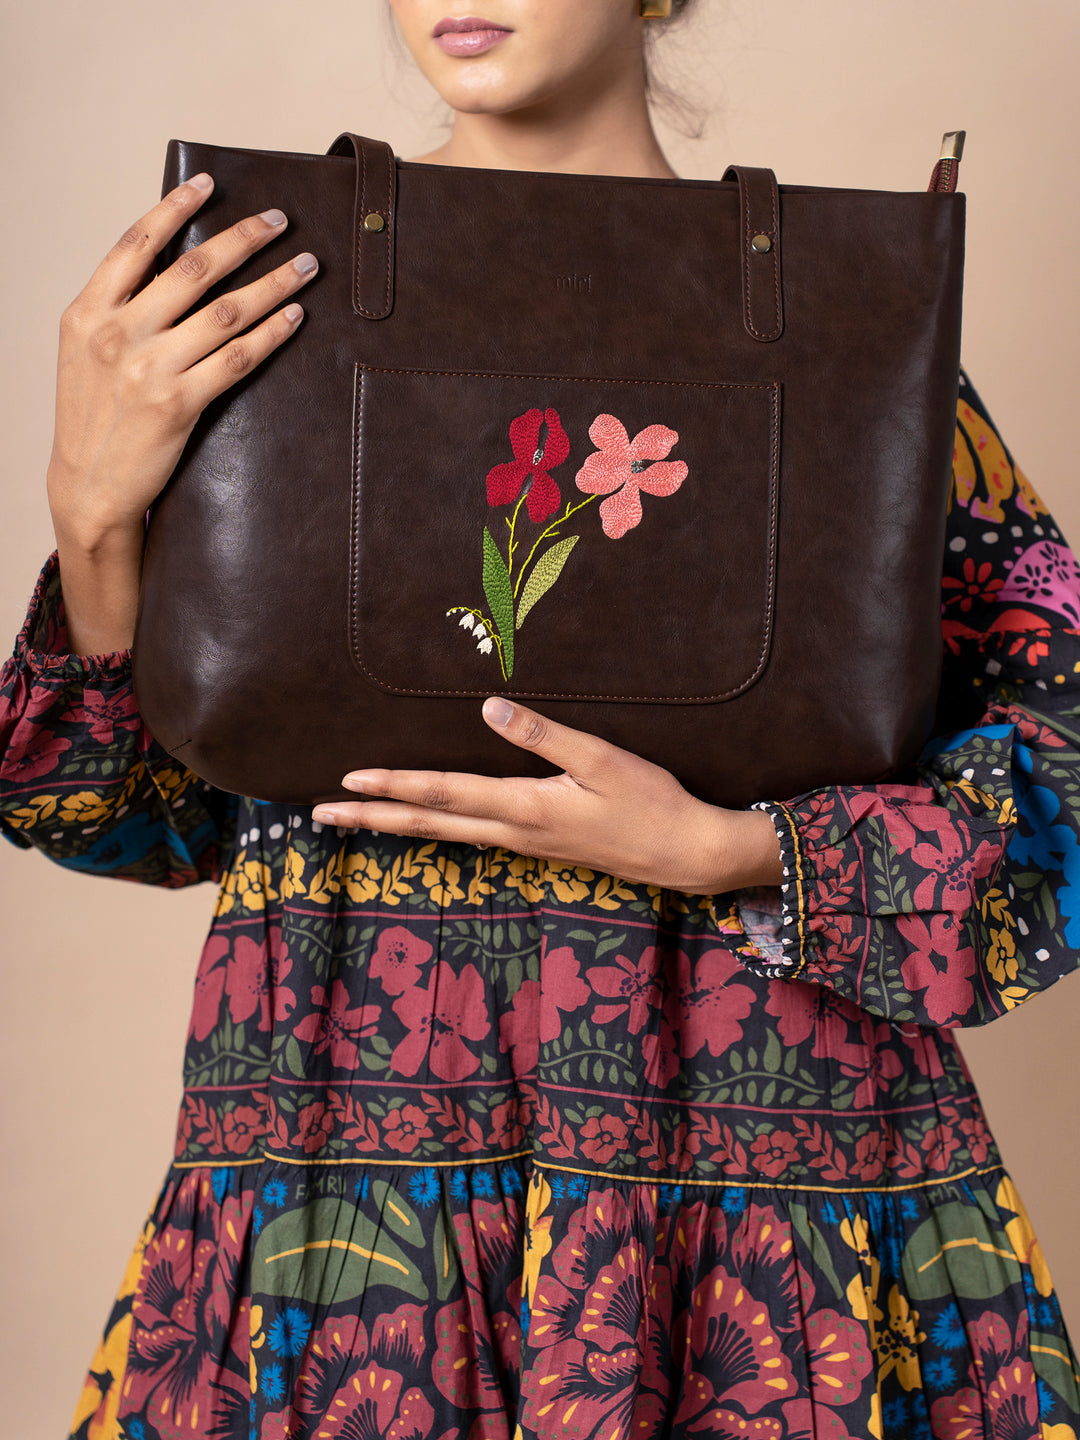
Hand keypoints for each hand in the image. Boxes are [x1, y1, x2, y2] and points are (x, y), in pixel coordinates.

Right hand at [46, 173, 318, 652]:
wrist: (89, 486)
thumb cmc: (93, 417)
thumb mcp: (85, 352)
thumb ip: (121, 309)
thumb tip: (174, 266)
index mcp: (88, 312)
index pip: (135, 244)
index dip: (175, 209)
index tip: (211, 185)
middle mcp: (117, 334)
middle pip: (192, 269)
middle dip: (243, 239)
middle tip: (280, 221)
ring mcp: (148, 369)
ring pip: (224, 312)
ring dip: (272, 282)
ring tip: (305, 265)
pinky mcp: (179, 404)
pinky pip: (237, 359)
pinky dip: (271, 334)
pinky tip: (295, 316)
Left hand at [311, 698, 783, 894]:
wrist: (684, 854)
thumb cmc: (649, 802)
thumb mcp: (602, 760)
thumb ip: (544, 734)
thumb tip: (490, 706)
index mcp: (523, 807)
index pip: (444, 794)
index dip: (395, 784)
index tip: (348, 779)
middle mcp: (513, 831)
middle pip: (427, 824)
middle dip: (371, 817)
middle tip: (320, 814)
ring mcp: (523, 843)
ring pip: (443, 834)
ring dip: (395, 825)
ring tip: (354, 819)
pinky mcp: (535, 845)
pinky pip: (467, 836)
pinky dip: (430, 829)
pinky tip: (421, 824)